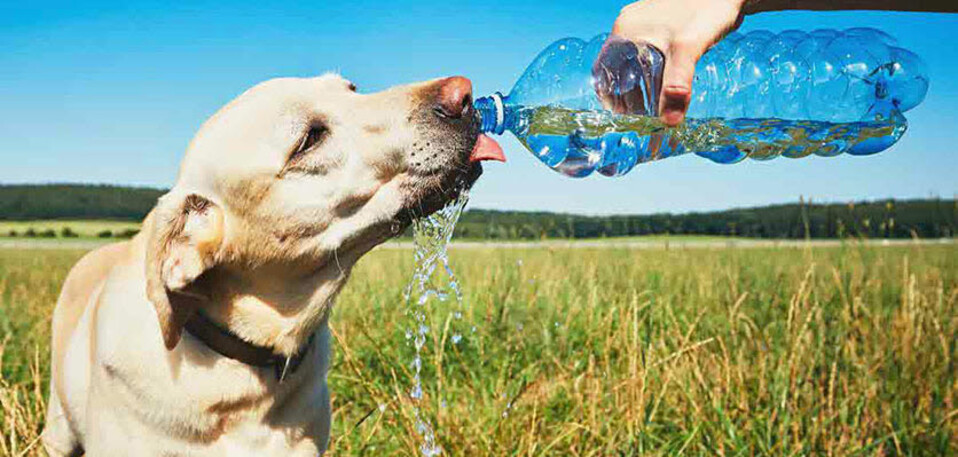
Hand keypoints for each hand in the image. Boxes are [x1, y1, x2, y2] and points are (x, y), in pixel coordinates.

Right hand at [603, 0, 746, 125]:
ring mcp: (643, 24)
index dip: (611, 97)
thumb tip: (669, 123)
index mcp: (625, 30)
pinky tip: (667, 83)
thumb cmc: (709, 10)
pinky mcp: (658, 25)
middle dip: (628, 94)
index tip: (624, 118)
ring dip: (641, 84)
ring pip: (633, 63)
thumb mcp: (690, 49)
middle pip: (618, 69)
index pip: (604, 71)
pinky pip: (647, 54)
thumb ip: (677, 85)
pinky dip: (652, 72)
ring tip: (656, 105)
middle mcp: (629, 26)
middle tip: (643, 117)